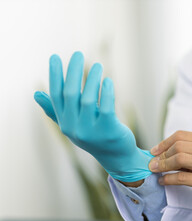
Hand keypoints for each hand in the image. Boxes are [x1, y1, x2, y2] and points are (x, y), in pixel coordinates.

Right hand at [34, 52, 152, 182]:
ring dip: (92, 79)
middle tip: (78, 54)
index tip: (54, 56)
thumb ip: (56, 110)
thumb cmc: (94, 135)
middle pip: (71, 94)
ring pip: (89, 99)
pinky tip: (108, 80)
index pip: (56, 95)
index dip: (54, 75)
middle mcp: (74, 128)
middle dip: (73, 71)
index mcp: (64, 123)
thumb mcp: (73, 124)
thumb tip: (36, 94)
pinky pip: (106, 107)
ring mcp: (91, 131)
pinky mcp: (109, 131)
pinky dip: (107, 91)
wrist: (116, 156)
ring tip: (98, 66)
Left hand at [148, 131, 191, 214]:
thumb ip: (190, 151)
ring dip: (163, 165)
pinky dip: (168, 179)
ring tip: (156, 170)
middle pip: (179, 146)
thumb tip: (162, 152)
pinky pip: (183, 177)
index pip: (181, 135)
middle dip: (162, 155)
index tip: (154, 151)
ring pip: (180, 159)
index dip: (164, 142)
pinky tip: (163, 181)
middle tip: (153, 163)